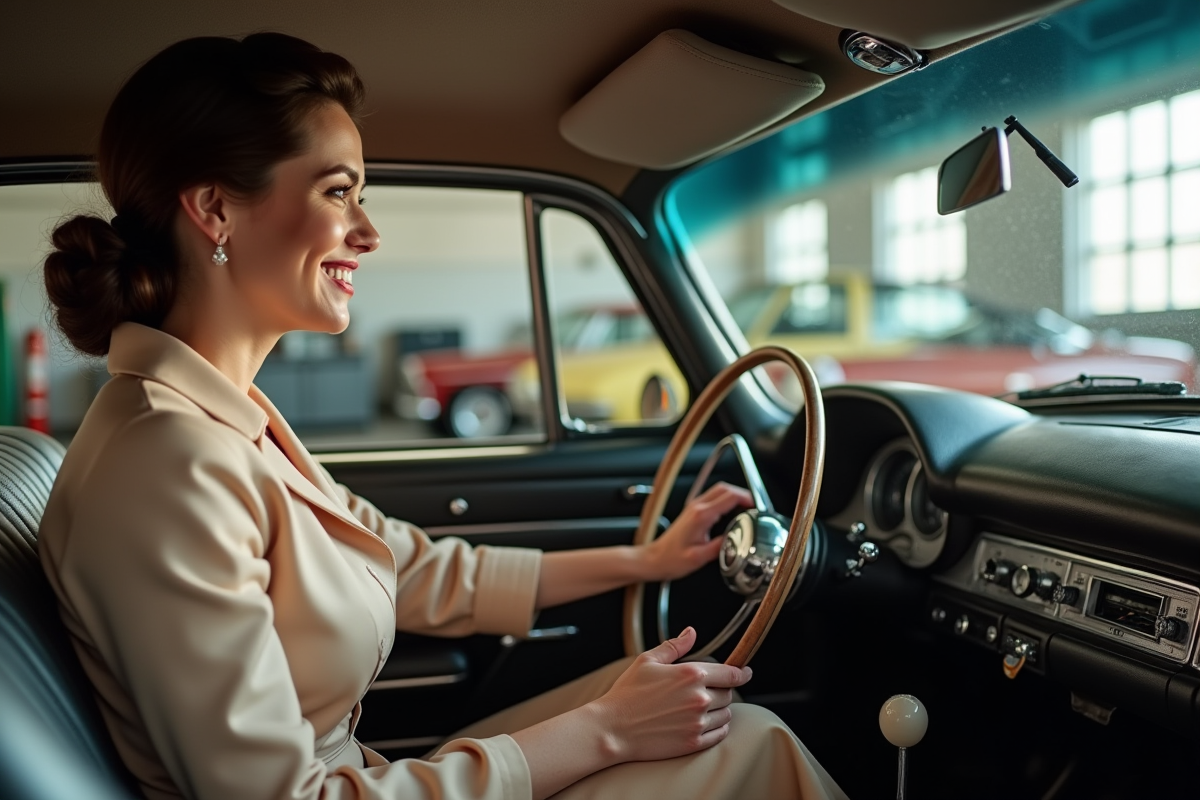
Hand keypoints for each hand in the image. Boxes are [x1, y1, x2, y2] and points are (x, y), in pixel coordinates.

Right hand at [588, 627, 751, 762]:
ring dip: (719, 710)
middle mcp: (699, 698)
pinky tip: (703, 723)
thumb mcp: (648, 661)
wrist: (613, 728)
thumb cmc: (627, 694)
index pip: (730, 674)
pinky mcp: (694, 742)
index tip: (745, 672)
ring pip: (726, 714)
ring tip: (700, 708)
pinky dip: (717, 728)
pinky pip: (720, 734)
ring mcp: (698, 722)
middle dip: (721, 691)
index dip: (742, 672)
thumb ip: (674, 646)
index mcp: (691, 674)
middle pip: (729, 694)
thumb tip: (691, 632)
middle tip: (705, 691)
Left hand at [644, 482, 752, 581]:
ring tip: (746, 509)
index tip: (756, 507)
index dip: (746, 498)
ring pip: (718, 491)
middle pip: (724, 488)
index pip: (728, 496)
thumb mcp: (700, 558)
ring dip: (734, 496)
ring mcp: (693, 507)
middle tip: (754, 506)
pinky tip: (731, 513)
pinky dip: (726, 500)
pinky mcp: (692, 511)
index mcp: (700, 516)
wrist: (654, 559)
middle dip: (742, 494)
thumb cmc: (672, 559)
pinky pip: (713, 498)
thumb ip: (721, 547)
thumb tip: (738, 540)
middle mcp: (696, 507)